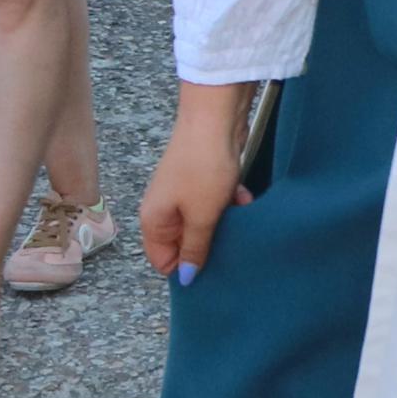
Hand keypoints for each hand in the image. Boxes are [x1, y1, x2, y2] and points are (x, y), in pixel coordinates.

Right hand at [143, 84, 257, 282]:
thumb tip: (186, 278)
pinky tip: (242, 195)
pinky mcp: (200, 180)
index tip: (212, 266)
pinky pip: (214, 203)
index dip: (186, 267)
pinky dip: (229, 202)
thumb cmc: (203, 167)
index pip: (163, 261)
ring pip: (204, 223)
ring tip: (239, 212)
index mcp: (154, 221)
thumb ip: (194, 248)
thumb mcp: (201, 216)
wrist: (215, 119)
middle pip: (185, 243)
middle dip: (210, 243)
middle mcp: (163, 208)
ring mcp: (182, 193)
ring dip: (224, 221)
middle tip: (230, 241)